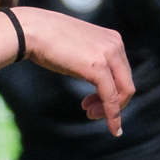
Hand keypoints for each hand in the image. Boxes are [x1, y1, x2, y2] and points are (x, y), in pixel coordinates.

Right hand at [13, 7, 136, 134]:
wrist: (33, 30)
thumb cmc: (49, 40)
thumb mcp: (80, 48)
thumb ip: (93, 58)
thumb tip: (97, 76)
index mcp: (113, 39)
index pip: (123, 73)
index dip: (113, 92)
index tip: (93, 103)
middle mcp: (115, 44)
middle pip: (126, 83)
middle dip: (112, 103)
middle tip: (91, 113)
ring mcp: (109, 54)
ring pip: (123, 92)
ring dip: (110, 110)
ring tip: (90, 113)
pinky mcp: (99, 67)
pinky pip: (111, 97)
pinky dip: (113, 115)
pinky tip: (113, 128)